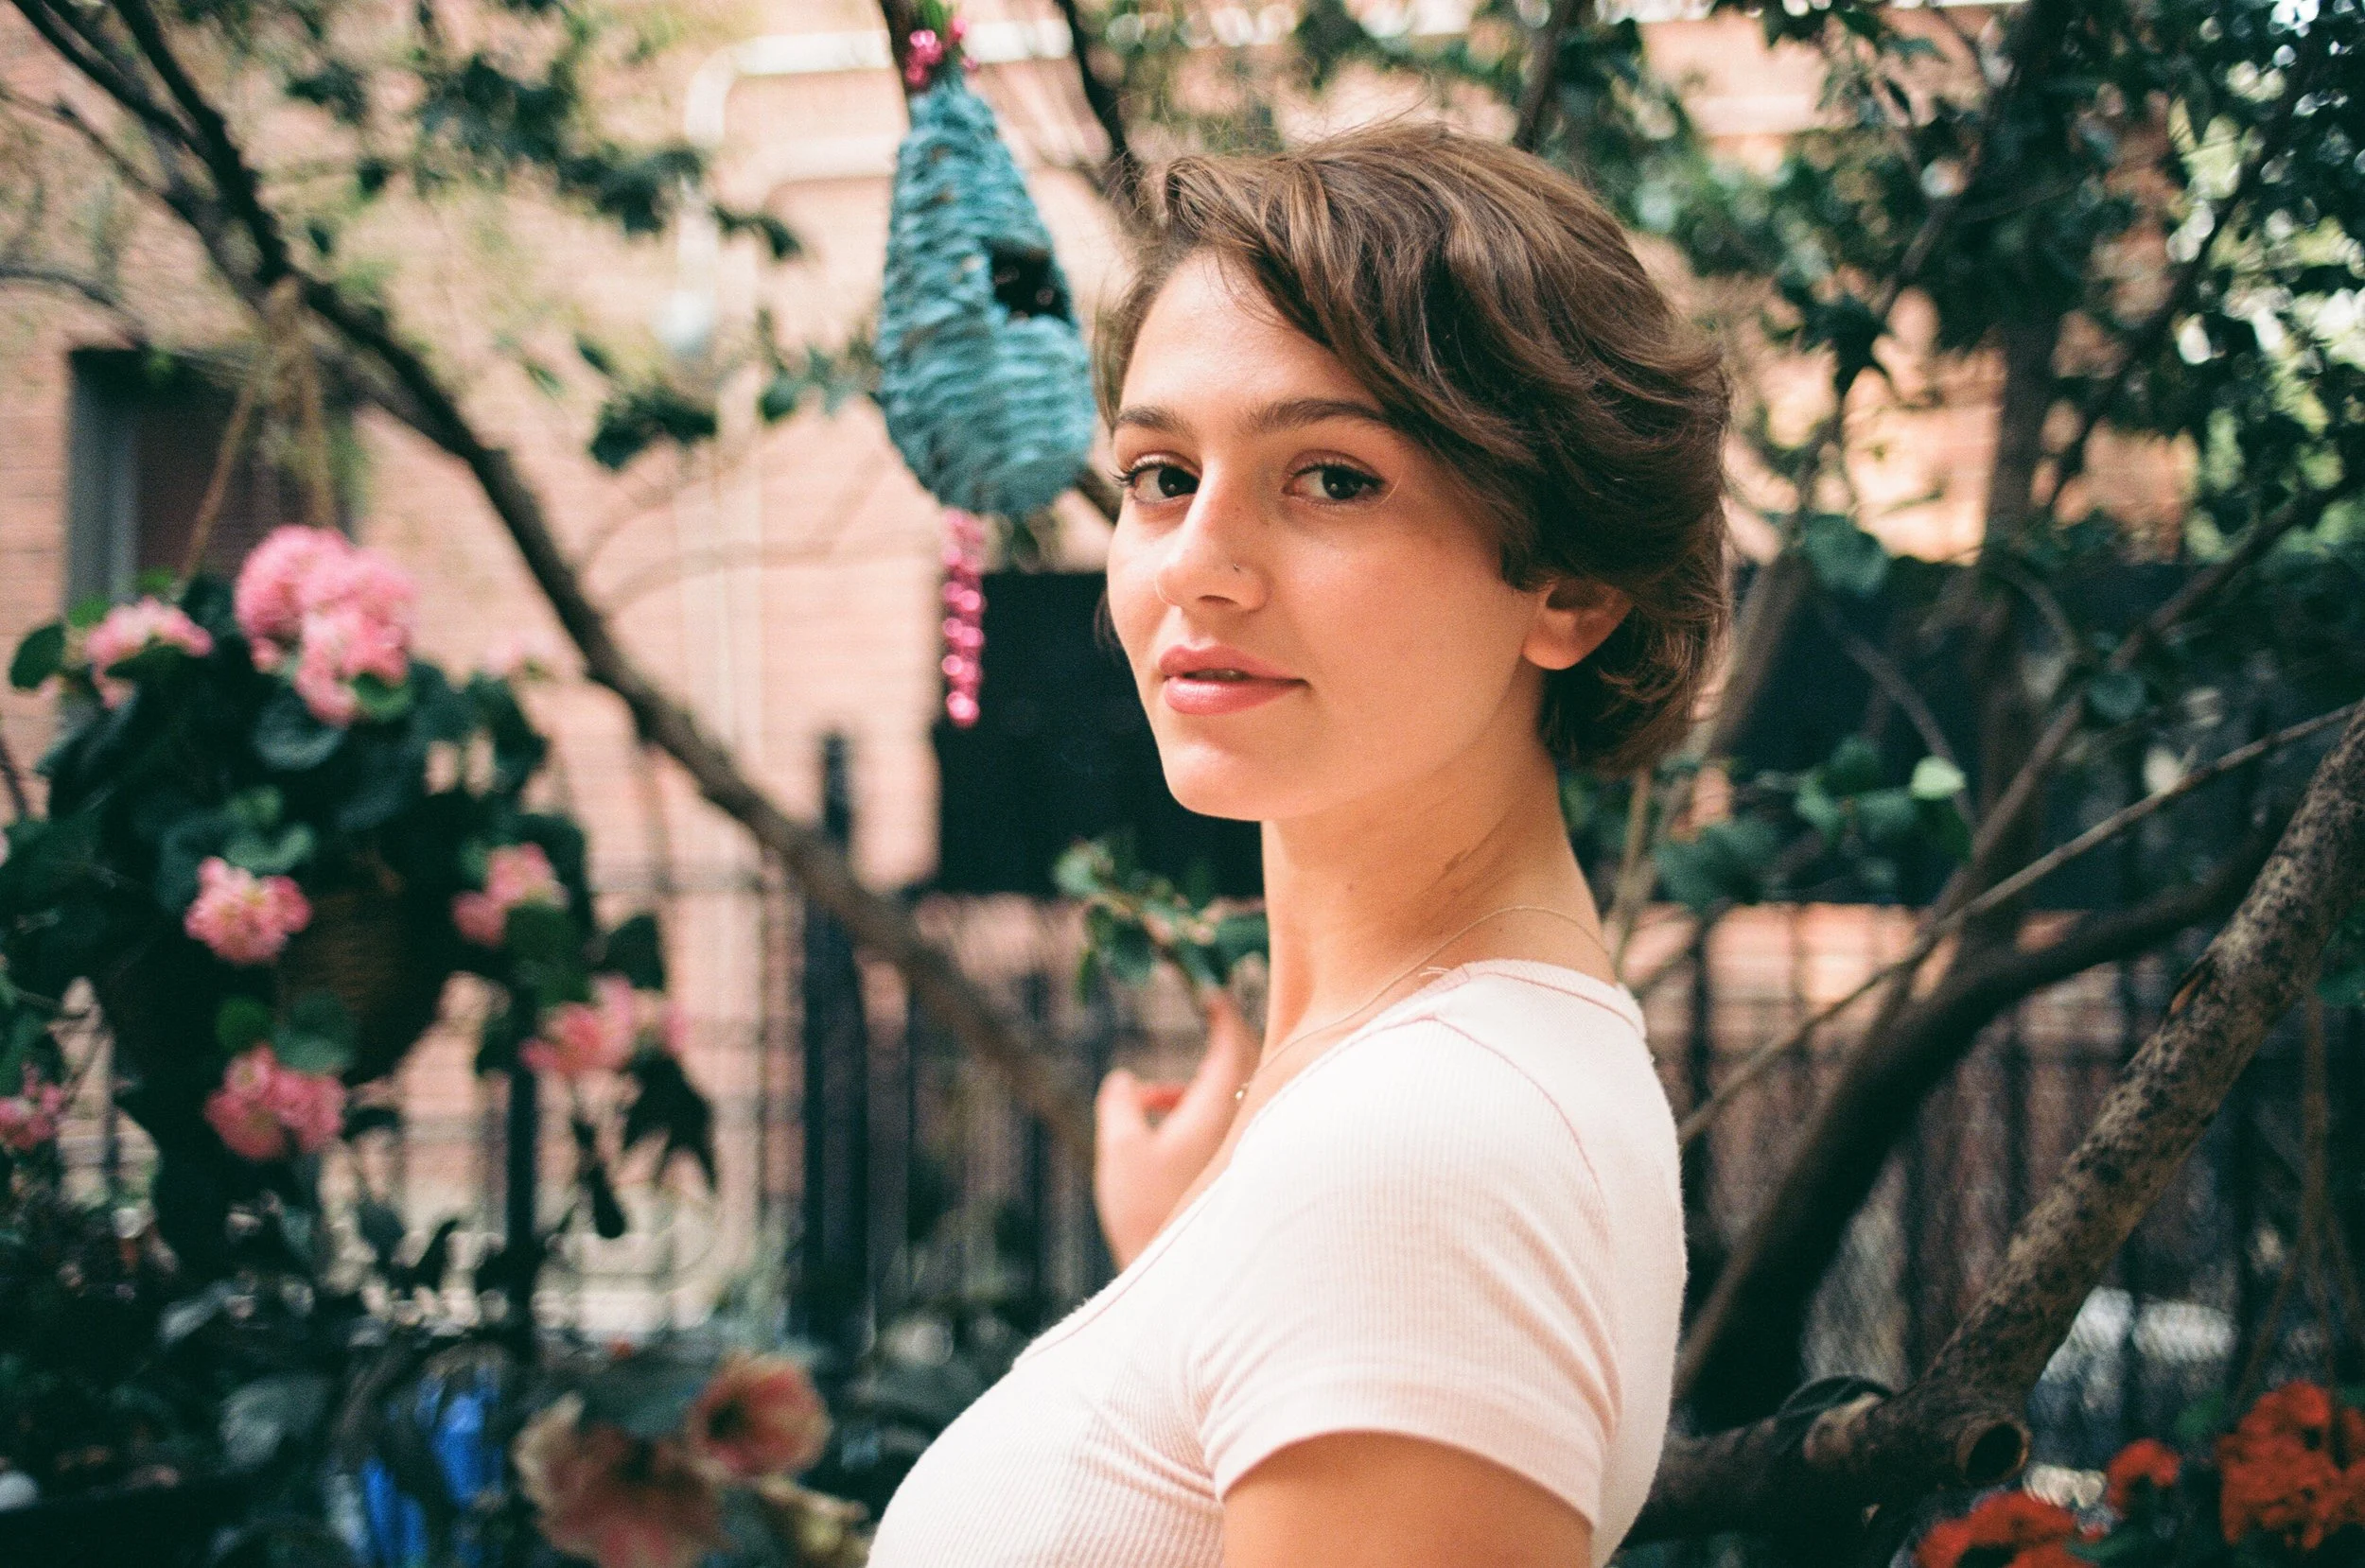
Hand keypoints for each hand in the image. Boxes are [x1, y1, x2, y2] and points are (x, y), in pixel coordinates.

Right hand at [1093, 989, 1259, 1269]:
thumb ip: (1120, 1104)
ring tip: (1150, 1099)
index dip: (1222, 1012)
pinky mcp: (1243, 1171)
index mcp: (1218, 1109)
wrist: (1182, 1279)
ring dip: (1198, 1084)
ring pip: (1236, 1095)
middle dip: (1223, 1038)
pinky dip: (1202, 1111)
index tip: (1208, 990)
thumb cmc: (1148, 1212)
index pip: (1234, 1042)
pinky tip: (1164, 1130)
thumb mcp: (1120, 1150)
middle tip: (1199, 1017)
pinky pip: (1231, 1121)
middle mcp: (1243, 1123)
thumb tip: (1125, 1078)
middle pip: (1246, 1063)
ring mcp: (1247, 1147)